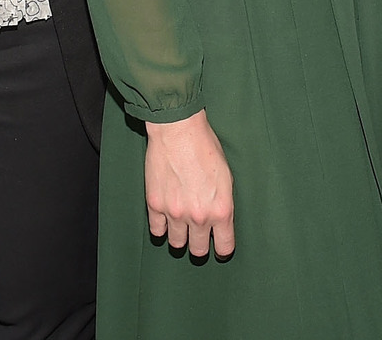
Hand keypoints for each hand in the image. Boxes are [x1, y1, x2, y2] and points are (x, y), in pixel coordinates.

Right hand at [144, 110, 234, 259]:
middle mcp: (199, 216)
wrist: (178, 131)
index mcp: (221, 210)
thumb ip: (223, 203)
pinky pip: (157, 230)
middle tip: (198, 236)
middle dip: (200, 245)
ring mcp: (175, 213)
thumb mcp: (226, 177)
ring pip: (177, 244)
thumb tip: (219, 220)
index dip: (222, 249)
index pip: (224, 247)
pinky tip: (166, 218)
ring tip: (181, 225)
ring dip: (180, 237)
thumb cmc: (205, 148)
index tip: (219, 247)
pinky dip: (161, 227)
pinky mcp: (155, 205)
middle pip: (198, 250)